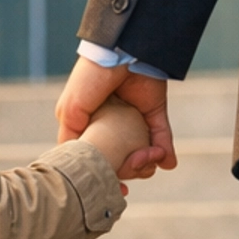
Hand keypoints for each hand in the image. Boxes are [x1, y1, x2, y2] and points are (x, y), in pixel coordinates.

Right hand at [55, 58, 176, 178]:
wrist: (122, 52)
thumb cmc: (90, 79)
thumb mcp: (71, 110)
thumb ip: (70, 138)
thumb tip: (79, 165)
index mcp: (86, 124)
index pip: (95, 155)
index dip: (103, 172)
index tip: (114, 187)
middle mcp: (110, 124)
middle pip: (121, 158)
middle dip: (130, 168)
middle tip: (135, 166)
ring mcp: (132, 119)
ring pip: (142, 151)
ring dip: (148, 161)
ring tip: (150, 158)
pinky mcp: (153, 111)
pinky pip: (161, 136)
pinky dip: (165, 151)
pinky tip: (167, 162)